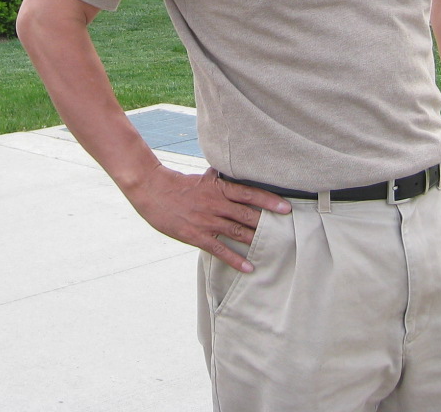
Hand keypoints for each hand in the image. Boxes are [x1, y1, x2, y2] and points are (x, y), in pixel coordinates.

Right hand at [123, 165, 291, 271]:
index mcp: (218, 188)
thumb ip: (219, 179)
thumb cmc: (178, 184)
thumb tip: (232, 173)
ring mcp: (207, 221)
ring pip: (237, 232)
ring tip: (274, 247)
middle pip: (247, 214)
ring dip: (256, 239)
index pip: (248, 193)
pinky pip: (220, 250)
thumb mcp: (202, 178)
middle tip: (286, 229)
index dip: (268, 200)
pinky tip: (249, 266)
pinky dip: (235, 259)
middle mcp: (215, 204)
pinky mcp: (197, 236)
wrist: (153, 192)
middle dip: (267, 221)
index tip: (285, 207)